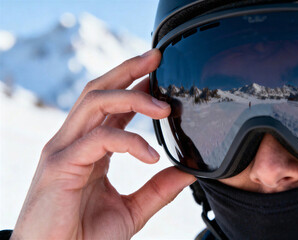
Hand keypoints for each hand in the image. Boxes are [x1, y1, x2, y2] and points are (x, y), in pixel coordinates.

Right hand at [11, 49, 195, 239]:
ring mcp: (64, 150)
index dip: (134, 85)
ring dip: (131, 96)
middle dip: (128, 69)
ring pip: (95, 103)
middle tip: (156, 57)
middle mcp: (74, 142)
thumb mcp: (131, 210)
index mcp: (89, 148)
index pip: (111, 106)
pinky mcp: (60, 166)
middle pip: (99, 90)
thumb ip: (158, 190)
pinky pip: (98, 140)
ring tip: (164, 105)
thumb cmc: (82, 237)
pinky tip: (151, 155)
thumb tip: (187, 173)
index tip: (160, 74)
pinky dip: (129, 141)